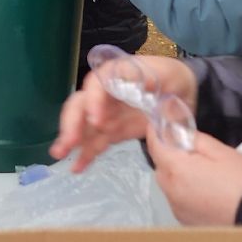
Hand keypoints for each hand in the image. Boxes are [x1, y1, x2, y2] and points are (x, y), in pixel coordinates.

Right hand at [51, 54, 197, 170]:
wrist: (181, 92)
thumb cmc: (173, 79)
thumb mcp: (169, 75)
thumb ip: (155, 86)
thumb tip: (146, 93)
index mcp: (117, 74)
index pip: (98, 84)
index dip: (94, 101)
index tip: (96, 120)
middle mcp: (105, 92)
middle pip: (81, 104)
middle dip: (73, 122)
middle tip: (69, 141)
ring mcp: (106, 112)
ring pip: (83, 124)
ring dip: (71, 139)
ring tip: (60, 155)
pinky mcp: (111, 130)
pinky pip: (95, 142)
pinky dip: (86, 154)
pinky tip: (77, 167)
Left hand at [147, 126, 241, 225]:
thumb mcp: (221, 151)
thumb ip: (194, 139)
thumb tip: (176, 131)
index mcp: (178, 170)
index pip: (155, 146)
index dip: (155, 132)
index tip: (158, 123)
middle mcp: (172, 192)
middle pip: (161, 167)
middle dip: (170, 155)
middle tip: (191, 150)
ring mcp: (178, 209)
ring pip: (169, 185)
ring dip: (178, 175)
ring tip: (203, 173)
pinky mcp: (187, 221)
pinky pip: (178, 200)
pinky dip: (185, 192)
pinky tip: (206, 191)